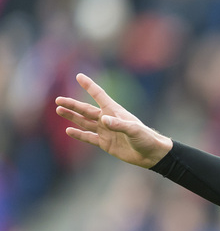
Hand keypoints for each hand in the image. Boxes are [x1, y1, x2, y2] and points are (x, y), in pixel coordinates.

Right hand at [55, 74, 171, 167]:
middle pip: (87, 110)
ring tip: (59, 110)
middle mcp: (108, 119)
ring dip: (72, 117)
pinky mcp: (105, 143)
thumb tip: (103, 120)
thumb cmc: (146, 138)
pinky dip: (79, 134)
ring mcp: (106, 131)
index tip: (79, 76)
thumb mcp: (134, 130)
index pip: (99, 96)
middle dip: (73, 105)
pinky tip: (69, 130)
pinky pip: (89, 137)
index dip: (89, 86)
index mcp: (115, 112)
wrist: (151, 155)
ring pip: (85, 122)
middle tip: (58, 100)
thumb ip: (119, 125)